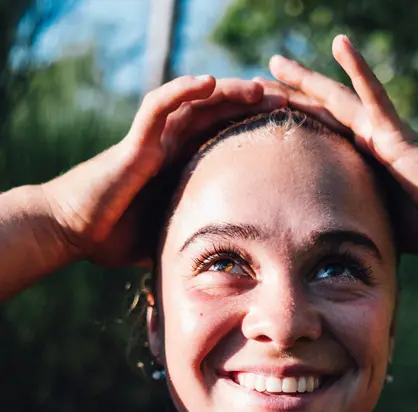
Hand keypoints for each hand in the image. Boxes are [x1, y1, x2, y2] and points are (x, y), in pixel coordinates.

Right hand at [43, 76, 284, 267]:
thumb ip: (196, 240)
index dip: (254, 130)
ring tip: (258, 87)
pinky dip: (181, 91)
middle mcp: (169, 147)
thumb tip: (232, 269)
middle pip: (217, 114)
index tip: (288, 131)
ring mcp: (152, 142)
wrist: (74, 232)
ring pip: (193, 103)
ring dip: (226, 92)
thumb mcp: (170, 238)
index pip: (224, 138)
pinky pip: (158, 108)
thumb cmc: (115, 238)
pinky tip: (207, 82)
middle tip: (287, 102)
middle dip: (251, 106)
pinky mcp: (134, 143)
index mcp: (182, 167)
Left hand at [268, 36, 417, 255]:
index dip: (295, 126)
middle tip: (256, 84)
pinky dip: (358, 69)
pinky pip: (374, 96)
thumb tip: (338, 253)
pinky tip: (341, 43)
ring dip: (306, 79)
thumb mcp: (383, 226)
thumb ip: (361, 224)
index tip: (266, 120)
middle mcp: (369, 139)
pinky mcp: (396, 132)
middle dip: (287, 99)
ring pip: (336, 98)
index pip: (321, 138)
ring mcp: (381, 132)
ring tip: (276, 61)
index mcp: (364, 160)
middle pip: (320, 113)